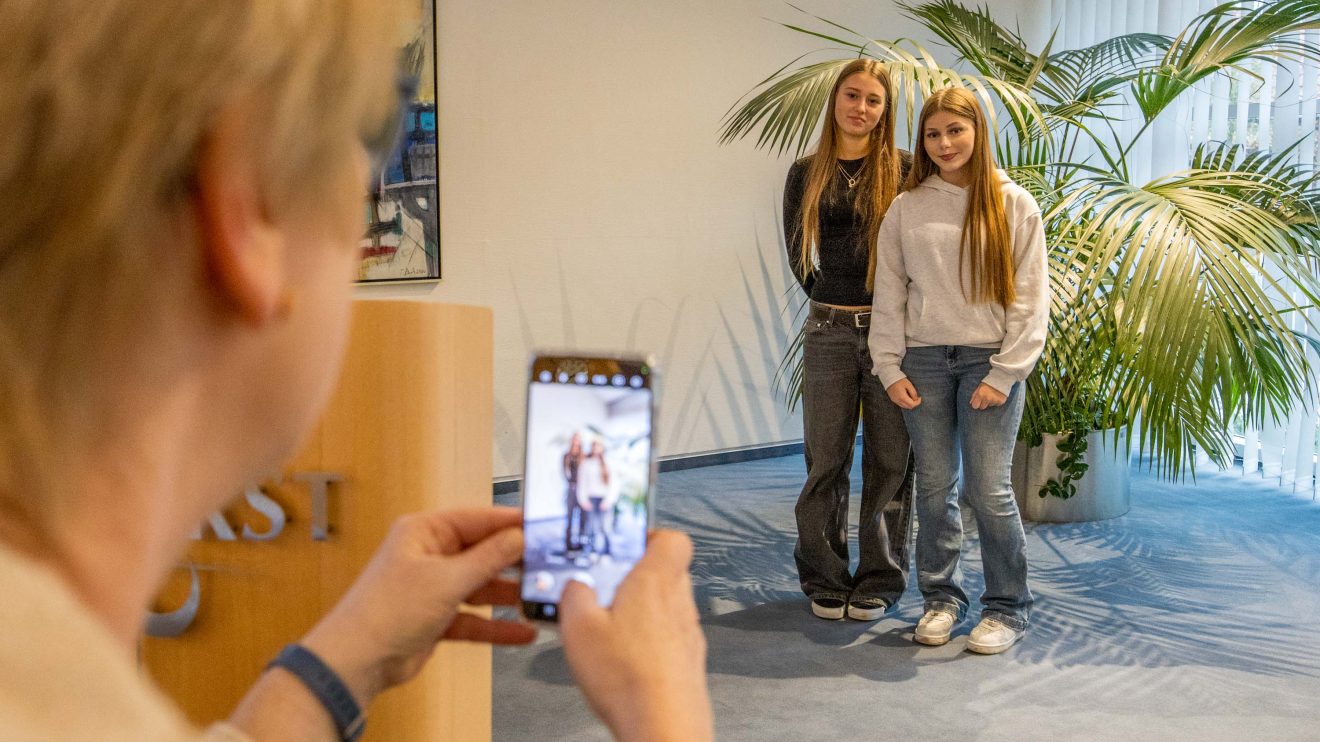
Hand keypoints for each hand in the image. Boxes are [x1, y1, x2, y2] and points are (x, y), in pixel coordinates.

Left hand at [300, 507, 535, 704]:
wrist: (357, 661)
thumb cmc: (386, 611)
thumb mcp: (446, 579)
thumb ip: (488, 558)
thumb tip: (518, 537)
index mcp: (425, 532)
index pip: (478, 519)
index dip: (512, 523)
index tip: (543, 526)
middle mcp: (430, 555)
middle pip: (483, 552)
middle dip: (514, 562)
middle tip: (550, 565)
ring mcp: (433, 587)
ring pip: (482, 586)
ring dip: (509, 595)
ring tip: (542, 598)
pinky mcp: (437, 618)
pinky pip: (475, 617)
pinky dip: (496, 625)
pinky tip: (522, 631)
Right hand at [560, 531, 712, 741]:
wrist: (663, 728)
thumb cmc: (629, 680)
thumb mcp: (578, 627)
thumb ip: (574, 594)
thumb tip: (575, 584)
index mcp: (656, 582)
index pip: (672, 538)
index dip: (647, 535)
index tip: (622, 544)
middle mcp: (679, 603)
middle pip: (666, 571)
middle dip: (635, 576)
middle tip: (606, 586)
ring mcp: (688, 634)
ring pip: (667, 606)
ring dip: (641, 610)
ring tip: (609, 628)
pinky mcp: (688, 662)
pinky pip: (668, 638)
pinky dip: (648, 641)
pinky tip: (624, 659)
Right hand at [885, 378, 921, 408]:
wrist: (889, 378)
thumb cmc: (899, 380)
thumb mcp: (909, 385)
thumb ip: (913, 393)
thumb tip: (916, 399)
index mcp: (902, 397)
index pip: (912, 405)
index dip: (917, 402)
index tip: (919, 397)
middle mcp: (898, 400)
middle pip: (908, 407)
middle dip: (914, 404)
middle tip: (916, 398)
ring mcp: (895, 400)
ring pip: (904, 406)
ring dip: (909, 404)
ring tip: (912, 397)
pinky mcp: (893, 399)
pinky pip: (900, 404)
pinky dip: (905, 403)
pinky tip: (906, 397)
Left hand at [970, 383, 1006, 409]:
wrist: (1001, 380)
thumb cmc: (988, 383)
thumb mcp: (979, 387)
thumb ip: (974, 395)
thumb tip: (971, 403)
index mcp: (980, 394)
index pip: (975, 406)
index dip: (976, 404)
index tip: (978, 402)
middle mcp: (987, 398)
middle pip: (982, 407)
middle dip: (983, 403)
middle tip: (986, 397)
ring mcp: (994, 400)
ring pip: (989, 406)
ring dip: (990, 402)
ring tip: (992, 395)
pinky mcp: (1001, 401)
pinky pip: (996, 405)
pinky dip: (996, 401)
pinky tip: (997, 396)